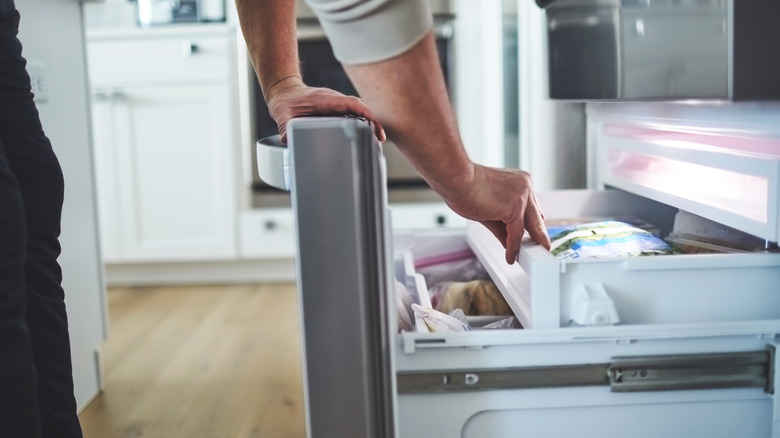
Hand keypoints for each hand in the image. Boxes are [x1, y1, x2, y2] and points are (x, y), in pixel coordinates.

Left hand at [266, 76, 385, 142]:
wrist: (284, 92)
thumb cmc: (286, 102)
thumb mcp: (282, 116)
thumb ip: (285, 128)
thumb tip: (288, 140)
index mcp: (325, 99)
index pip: (351, 103)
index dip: (365, 113)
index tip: (373, 125)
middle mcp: (335, 101)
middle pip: (360, 108)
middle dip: (372, 121)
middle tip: (380, 138)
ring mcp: (337, 105)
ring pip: (359, 112)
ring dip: (370, 123)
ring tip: (377, 140)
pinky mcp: (337, 110)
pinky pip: (354, 115)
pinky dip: (362, 124)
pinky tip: (367, 137)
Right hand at [443, 164, 551, 263]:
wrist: (456, 179)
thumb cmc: (465, 188)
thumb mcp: (488, 210)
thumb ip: (501, 227)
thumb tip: (509, 243)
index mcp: (520, 182)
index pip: (531, 208)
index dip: (532, 224)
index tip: (533, 236)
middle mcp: (525, 186)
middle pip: (536, 217)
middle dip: (538, 235)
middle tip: (542, 249)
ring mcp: (522, 196)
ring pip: (529, 226)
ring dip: (527, 244)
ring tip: (527, 258)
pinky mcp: (515, 207)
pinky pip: (516, 232)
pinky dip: (513, 246)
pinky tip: (510, 256)